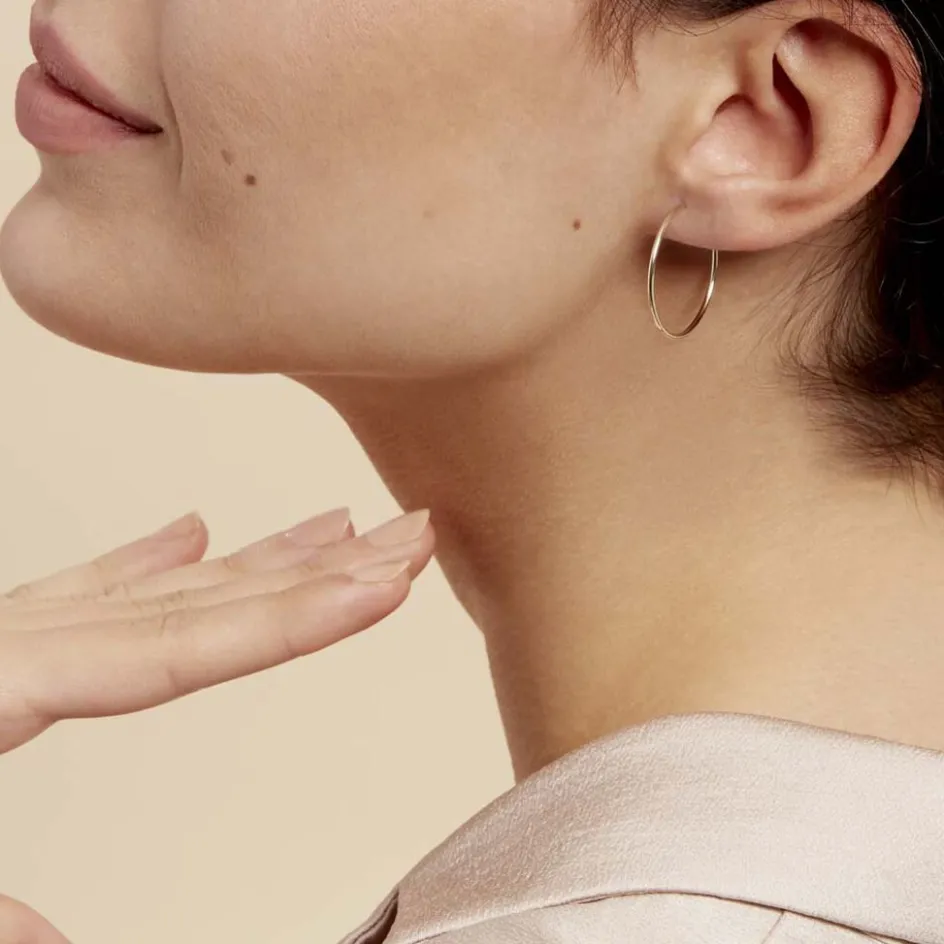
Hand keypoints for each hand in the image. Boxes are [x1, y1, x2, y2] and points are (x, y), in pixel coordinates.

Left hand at [0, 506, 433, 941]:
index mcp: (3, 682)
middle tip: (406, 539)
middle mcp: (22, 640)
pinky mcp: (12, 646)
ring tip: (341, 528)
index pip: (180, 646)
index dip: (297, 620)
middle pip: (199, 599)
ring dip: (263, 558)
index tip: (385, 588)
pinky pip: (96, 587)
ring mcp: (19, 635)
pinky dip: (154, 557)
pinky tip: (195, 533)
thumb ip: (1, 918)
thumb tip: (60, 941)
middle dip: (321, 569)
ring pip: (163, 584)